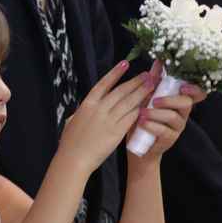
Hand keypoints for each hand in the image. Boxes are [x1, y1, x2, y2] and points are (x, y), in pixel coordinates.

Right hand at [58, 60, 153, 174]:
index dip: (115, 73)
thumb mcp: (71, 122)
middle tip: (147, 74)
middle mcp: (99, 109)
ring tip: (152, 85)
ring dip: (142, 92)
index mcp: (87, 104)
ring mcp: (108, 120)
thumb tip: (84, 108)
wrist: (73, 159)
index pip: (104, 84)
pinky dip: (140, 109)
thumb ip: (81, 113)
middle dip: (135, 82)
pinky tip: (148, 105)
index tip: (125, 64)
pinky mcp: (116, 132)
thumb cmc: (69, 144)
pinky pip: (131, 117)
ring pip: (129, 102)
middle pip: (121, 91)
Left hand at [130, 64, 207, 159]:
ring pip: (173, 117)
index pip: (197, 93)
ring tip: (142, 112)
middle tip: (154, 100)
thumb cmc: (143, 117)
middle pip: (186, 103)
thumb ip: (154, 81)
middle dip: (170, 99)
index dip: (195, 88)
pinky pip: (164, 131)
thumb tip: (158, 61)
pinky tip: (141, 122)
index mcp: (179, 100)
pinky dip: (152, 125)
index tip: (183, 85)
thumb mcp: (146, 97)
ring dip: (156, 113)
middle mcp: (182, 113)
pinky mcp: (169, 140)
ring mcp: (177, 127)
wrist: (137, 145)